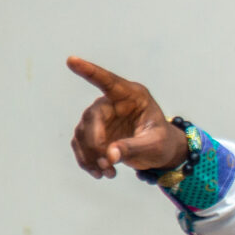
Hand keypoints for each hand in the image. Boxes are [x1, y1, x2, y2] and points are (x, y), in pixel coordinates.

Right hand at [66, 56, 187, 178]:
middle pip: (92, 117)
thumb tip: (110, 155)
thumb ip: (134, 147)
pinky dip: (86, 161)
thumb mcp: (155, 144)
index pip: (108, 81)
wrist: (159, 152)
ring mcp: (101, 117)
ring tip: (108, 173)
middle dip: (96, 143)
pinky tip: (100, 173)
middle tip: (107, 164)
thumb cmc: (162, 141)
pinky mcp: (93, 133)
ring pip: (82, 133)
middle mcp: (112, 103)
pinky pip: (80, 145)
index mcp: (132, 96)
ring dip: (91, 156)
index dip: (90, 71)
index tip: (72, 60)